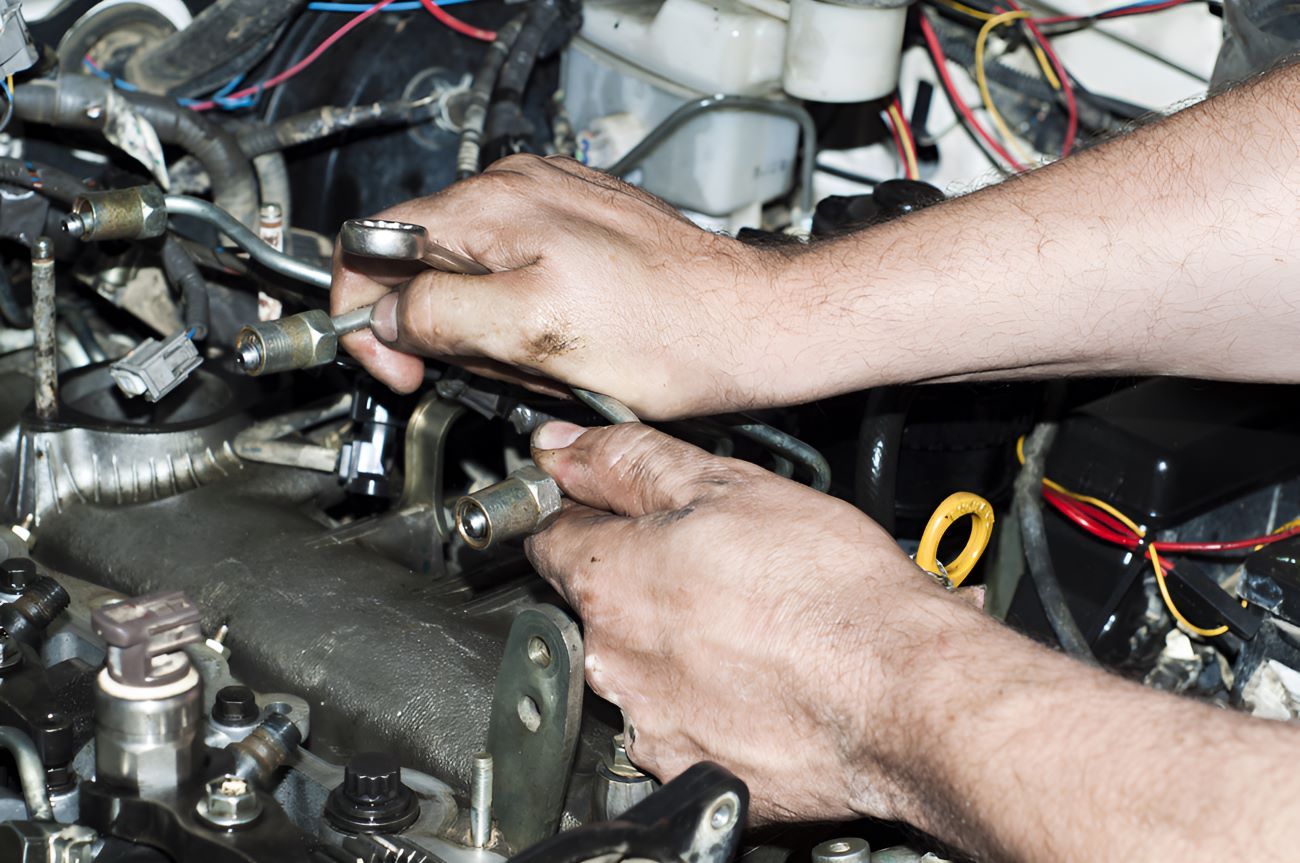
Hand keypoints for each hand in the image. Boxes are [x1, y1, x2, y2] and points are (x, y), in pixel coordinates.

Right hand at [331, 154, 803, 418]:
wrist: (748, 326)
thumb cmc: (666, 332)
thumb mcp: (533, 333)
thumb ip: (442, 315)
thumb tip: (387, 316)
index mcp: (493, 206)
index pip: (376, 244)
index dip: (367, 314)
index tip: (395, 367)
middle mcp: (518, 191)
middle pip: (424, 266)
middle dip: (445, 331)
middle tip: (497, 371)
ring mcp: (552, 207)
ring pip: (473, 281)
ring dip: (490, 335)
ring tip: (547, 361)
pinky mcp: (580, 233)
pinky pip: (519, 280)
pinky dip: (525, 321)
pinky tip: (566, 347)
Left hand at [524, 420, 982, 822]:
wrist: (903, 692)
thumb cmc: (830, 590)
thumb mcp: (727, 487)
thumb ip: (627, 463)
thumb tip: (562, 447)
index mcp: (610, 579)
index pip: (553, 535)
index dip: (586, 514)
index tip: (616, 512)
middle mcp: (612, 659)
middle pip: (598, 604)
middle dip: (643, 581)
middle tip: (716, 567)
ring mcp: (647, 722)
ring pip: (639, 666)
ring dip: (675, 645)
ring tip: (750, 626)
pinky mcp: (686, 769)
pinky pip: (677, 725)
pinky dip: (705, 703)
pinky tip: (757, 680)